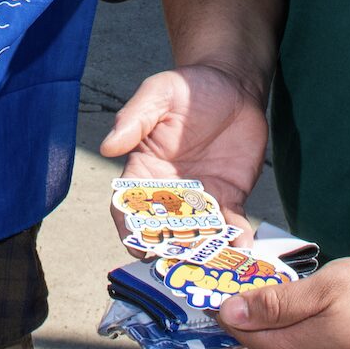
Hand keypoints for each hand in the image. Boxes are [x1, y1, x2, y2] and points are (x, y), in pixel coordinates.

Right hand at [99, 63, 268, 248]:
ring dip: (202, 251)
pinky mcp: (230, 198)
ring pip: (196, 234)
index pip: (127, 207)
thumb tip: (107, 147)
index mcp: (143, 171)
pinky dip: (235, 238)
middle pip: (162, 230)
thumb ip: (133, 120)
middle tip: (178, 263)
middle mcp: (169, 192)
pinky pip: (230, 225)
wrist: (232, 84)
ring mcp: (201, 198)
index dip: (129, 229)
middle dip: (168, 249)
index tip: (137, 244)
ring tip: (212, 263)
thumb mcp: (157, 95)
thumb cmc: (187, 88)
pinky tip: (242, 246)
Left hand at [204, 256, 349, 348]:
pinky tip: (288, 326)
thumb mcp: (323, 287)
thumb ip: (274, 303)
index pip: (233, 336)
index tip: (208, 292)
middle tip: (217, 310)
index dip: (217, 314)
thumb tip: (230, 312)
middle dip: (219, 342)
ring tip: (251, 311)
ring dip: (251, 346)